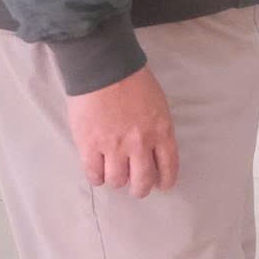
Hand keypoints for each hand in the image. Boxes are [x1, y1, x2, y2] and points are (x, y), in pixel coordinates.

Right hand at [67, 68, 176, 197]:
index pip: (168, 166)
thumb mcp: (158, 106)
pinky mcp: (89, 146)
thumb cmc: (134, 82)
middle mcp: (140, 144)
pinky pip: (94, 174)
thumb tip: (152, 149)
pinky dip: (97, 178)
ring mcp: (113, 147)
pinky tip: (98, 174)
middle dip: (141, 188)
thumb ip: (157, 129)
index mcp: (161, 132)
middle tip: (137, 188)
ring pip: (117, 181)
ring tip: (115, 176)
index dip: (165, 180)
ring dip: (117, 181)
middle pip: (143, 180)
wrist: (104, 70)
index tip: (162, 185)